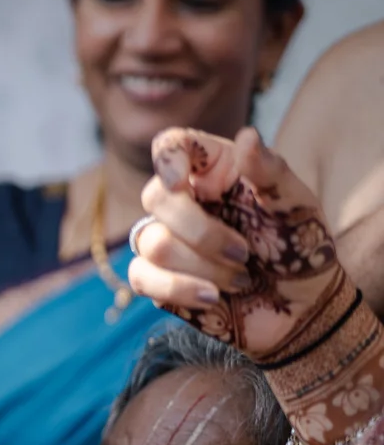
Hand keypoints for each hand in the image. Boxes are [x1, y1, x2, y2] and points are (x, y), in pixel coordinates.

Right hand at [130, 126, 341, 360]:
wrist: (301, 308)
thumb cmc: (301, 249)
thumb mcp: (297, 206)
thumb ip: (270, 172)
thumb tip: (246, 136)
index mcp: (214, 172)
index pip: (171, 145)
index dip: (167, 159)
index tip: (182, 183)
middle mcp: (183, 201)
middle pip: (155, 198)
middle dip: (201, 233)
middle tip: (245, 252)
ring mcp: (165, 240)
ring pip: (151, 243)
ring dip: (203, 267)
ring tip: (240, 280)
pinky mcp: (156, 278)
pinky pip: (142, 277)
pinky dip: (181, 290)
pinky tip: (213, 299)